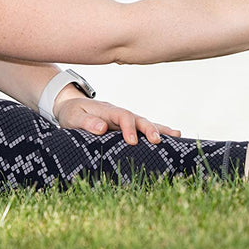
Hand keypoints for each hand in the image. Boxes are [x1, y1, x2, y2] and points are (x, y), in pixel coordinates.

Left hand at [53, 91, 180, 145]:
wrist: (71, 106)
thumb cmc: (72, 112)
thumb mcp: (73, 116)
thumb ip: (85, 121)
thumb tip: (102, 128)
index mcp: (107, 110)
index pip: (122, 116)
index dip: (128, 128)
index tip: (132, 141)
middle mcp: (119, 113)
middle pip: (138, 118)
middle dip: (149, 128)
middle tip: (158, 140)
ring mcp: (124, 120)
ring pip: (144, 122)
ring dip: (160, 129)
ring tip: (177, 136)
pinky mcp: (126, 127)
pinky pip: (143, 128)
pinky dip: (158, 131)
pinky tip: (172, 137)